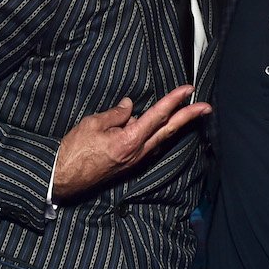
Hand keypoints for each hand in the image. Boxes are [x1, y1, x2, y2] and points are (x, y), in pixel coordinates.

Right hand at [52, 86, 209, 200]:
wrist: (62, 178)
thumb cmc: (74, 151)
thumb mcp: (93, 124)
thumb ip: (116, 114)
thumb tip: (131, 106)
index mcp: (129, 140)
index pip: (157, 116)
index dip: (174, 101)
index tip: (189, 90)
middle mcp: (138, 152)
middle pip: (168, 130)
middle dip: (189, 117)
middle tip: (207, 107)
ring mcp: (135, 161)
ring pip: (161, 139)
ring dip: (176, 125)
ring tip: (189, 112)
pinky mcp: (130, 165)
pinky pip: (150, 146)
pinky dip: (158, 134)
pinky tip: (161, 127)